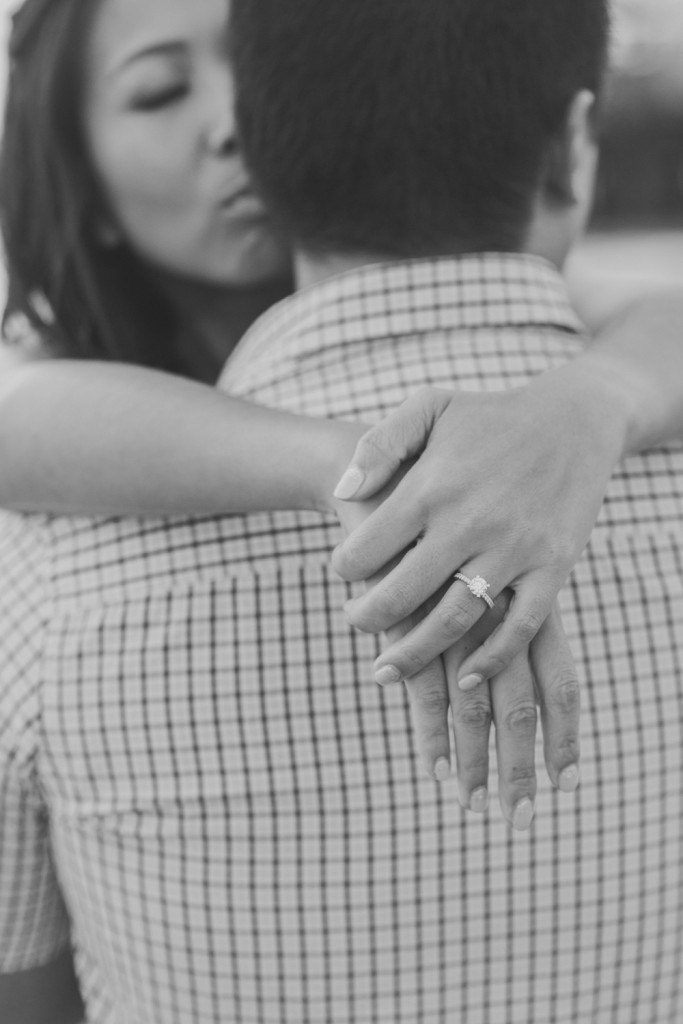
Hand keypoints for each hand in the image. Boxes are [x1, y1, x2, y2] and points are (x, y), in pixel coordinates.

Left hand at [331, 368, 626, 688]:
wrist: (575, 419)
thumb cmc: (490, 416)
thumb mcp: (429, 408)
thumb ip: (379, 445)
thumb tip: (342, 492)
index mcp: (432, 485)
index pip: (368, 548)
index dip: (345, 568)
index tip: (343, 574)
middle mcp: (470, 522)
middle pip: (403, 594)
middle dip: (367, 620)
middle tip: (355, 624)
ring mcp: (514, 549)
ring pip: (453, 620)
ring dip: (413, 654)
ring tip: (386, 670)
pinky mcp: (553, 567)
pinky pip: (519, 627)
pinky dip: (489, 660)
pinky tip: (462, 678)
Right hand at [334, 495, 580, 826]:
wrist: (378, 469)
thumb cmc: (437, 503)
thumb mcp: (484, 546)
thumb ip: (497, 592)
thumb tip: (501, 659)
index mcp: (525, 594)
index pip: (561, 677)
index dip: (565, 732)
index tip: (565, 779)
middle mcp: (497, 610)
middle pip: (521, 705)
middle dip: (522, 765)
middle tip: (519, 817)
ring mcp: (451, 616)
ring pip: (472, 705)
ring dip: (472, 759)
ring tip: (471, 803)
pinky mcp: (408, 619)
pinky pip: (424, 684)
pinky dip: (428, 727)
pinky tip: (430, 762)